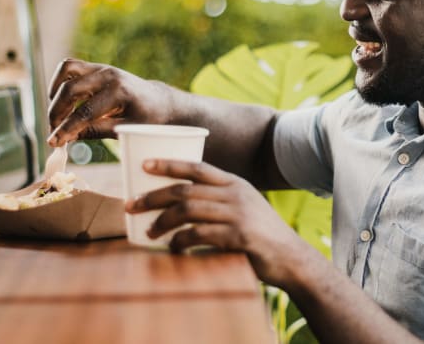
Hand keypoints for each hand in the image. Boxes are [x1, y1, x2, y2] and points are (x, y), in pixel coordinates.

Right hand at [47, 58, 174, 145]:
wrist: (160, 101)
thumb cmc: (148, 119)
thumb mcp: (126, 129)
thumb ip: (96, 131)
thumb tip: (66, 137)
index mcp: (119, 91)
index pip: (85, 111)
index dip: (66, 128)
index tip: (53, 142)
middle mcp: (108, 75)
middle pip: (70, 89)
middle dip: (57, 113)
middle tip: (54, 132)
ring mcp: (101, 67)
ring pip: (65, 71)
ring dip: (55, 94)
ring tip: (56, 116)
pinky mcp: (95, 67)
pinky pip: (69, 68)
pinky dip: (59, 82)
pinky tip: (60, 102)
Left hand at [126, 159, 307, 288]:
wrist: (291, 259)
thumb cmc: (261, 235)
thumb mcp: (244, 207)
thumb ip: (219, 200)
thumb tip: (180, 202)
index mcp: (234, 183)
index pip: (197, 167)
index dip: (169, 164)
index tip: (144, 165)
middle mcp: (235, 194)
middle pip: (185, 189)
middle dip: (153, 196)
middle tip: (131, 205)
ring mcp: (237, 214)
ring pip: (187, 210)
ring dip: (162, 221)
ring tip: (147, 231)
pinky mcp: (238, 236)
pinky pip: (199, 235)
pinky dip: (180, 241)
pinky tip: (172, 247)